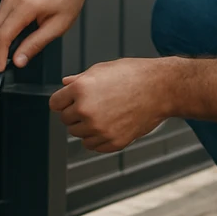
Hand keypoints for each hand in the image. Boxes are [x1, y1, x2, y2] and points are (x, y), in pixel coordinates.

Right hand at [0, 0, 90, 70]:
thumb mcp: (57, 26)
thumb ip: (35, 44)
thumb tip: (19, 59)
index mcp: (25, 5)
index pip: (3, 36)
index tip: (0, 67)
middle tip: (4, 62)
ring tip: (12, 49)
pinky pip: (0, 12)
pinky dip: (3, 26)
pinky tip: (15, 33)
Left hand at [51, 58, 173, 152]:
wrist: (161, 88)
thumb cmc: (134, 75)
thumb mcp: (102, 69)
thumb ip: (79, 79)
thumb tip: (64, 83)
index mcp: (80, 90)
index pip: (54, 104)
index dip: (63, 101)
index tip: (71, 100)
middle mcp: (86, 111)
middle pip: (65, 120)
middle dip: (75, 113)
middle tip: (93, 104)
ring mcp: (99, 129)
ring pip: (78, 134)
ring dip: (85, 127)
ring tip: (104, 113)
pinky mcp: (113, 142)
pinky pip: (93, 146)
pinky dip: (97, 138)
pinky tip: (109, 125)